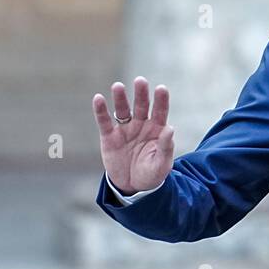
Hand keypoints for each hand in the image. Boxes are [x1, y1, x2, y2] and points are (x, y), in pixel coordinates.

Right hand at [92, 77, 173, 194]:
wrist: (133, 187)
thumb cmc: (152, 174)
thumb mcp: (161, 164)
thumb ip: (166, 147)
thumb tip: (170, 129)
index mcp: (157, 129)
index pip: (160, 111)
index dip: (161, 100)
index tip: (161, 89)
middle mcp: (141, 125)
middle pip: (141, 106)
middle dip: (141, 94)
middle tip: (140, 81)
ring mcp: (125, 129)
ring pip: (122, 110)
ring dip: (120, 98)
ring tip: (118, 86)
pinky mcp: (109, 137)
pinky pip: (104, 121)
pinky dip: (100, 110)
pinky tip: (98, 99)